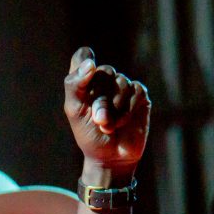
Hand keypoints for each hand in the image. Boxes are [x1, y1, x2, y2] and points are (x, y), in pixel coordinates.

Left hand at [63, 47, 150, 172]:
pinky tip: (122, 123)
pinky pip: (136, 91)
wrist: (110, 157)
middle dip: (101, 99)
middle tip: (98, 120)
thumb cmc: (88, 134)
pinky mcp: (139, 95)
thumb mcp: (74, 110)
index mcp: (85, 80)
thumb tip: (91, 64)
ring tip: (108, 126)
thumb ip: (75, 84)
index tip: (88, 71)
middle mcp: (104, 79)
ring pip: (121, 83)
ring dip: (114, 108)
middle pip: (104, 72)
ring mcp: (123, 86)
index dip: (84, 61)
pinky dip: (127, 110)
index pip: (83, 56)